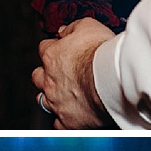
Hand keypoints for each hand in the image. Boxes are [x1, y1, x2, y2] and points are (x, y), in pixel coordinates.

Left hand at [34, 15, 114, 129]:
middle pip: (38, 76)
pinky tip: (71, 116)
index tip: (61, 48)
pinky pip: (58, 124)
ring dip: (50, 97)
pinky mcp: (67, 121)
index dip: (53, 48)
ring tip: (62, 95)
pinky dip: (62, 120)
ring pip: (43, 101)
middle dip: (45, 74)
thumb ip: (73, 28)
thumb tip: (64, 30)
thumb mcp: (89, 26)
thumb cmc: (103, 53)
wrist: (112, 80)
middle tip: (59, 73)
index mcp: (52, 56)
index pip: (44, 48)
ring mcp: (56, 102)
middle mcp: (49, 80)